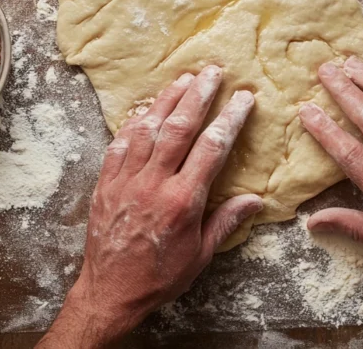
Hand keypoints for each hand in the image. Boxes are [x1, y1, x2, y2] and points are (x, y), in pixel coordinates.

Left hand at [39, 66, 262, 348]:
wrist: (110, 292)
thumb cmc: (159, 277)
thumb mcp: (201, 255)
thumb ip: (226, 222)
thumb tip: (256, 200)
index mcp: (182, 201)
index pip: (212, 148)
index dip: (229, 119)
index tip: (243, 98)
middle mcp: (153, 184)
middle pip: (179, 128)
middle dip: (198, 95)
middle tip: (213, 71)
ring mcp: (125, 180)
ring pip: (147, 128)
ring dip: (167, 100)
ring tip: (184, 79)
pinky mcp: (105, 182)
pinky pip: (120, 143)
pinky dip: (134, 122)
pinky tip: (146, 108)